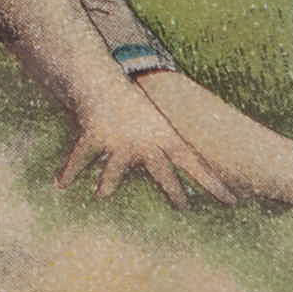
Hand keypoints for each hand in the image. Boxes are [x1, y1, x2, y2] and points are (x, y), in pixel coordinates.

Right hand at [56, 85, 238, 208]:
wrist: (101, 82)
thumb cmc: (131, 107)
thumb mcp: (155, 124)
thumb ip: (166, 148)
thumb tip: (184, 169)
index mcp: (163, 137)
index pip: (194, 163)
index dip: (213, 184)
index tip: (232, 201)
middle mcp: (144, 141)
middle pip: (163, 172)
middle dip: (174, 191)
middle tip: (184, 209)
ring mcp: (118, 140)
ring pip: (115, 168)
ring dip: (108, 182)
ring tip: (102, 196)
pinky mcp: (94, 136)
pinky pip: (80, 158)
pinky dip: (68, 170)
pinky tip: (60, 184)